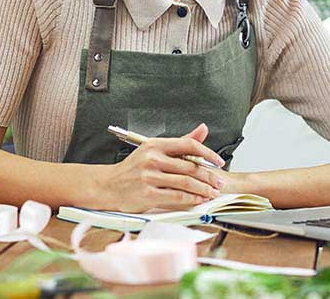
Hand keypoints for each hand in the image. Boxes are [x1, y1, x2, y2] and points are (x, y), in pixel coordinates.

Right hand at [93, 123, 227, 212]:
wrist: (109, 185)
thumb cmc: (134, 168)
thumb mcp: (154, 150)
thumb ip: (180, 142)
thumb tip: (203, 129)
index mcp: (155, 145)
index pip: (188, 145)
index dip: (208, 153)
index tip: (218, 162)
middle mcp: (152, 159)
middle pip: (190, 166)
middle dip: (210, 176)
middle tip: (220, 182)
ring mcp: (149, 177)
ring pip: (186, 183)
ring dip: (204, 189)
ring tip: (213, 192)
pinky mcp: (148, 195)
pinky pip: (177, 197)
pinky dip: (192, 199)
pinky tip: (199, 200)